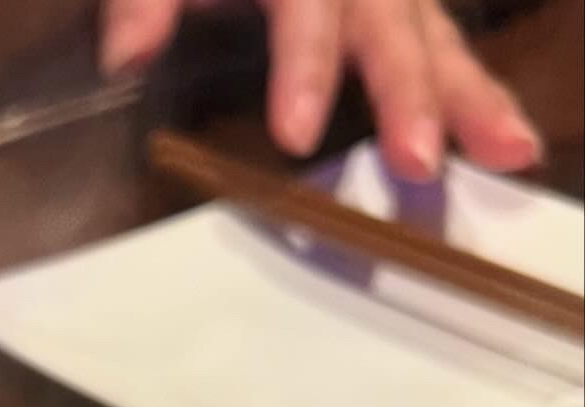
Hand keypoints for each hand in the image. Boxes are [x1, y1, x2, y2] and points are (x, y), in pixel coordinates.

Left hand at [98, 0, 541, 179]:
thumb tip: (127, 56)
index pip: (309, 5)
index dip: (307, 64)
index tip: (295, 132)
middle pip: (392, 22)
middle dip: (407, 93)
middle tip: (418, 160)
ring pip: (434, 34)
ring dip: (472, 97)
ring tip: (511, 153)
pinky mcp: (394, 5)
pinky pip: (439, 43)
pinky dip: (470, 91)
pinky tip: (503, 139)